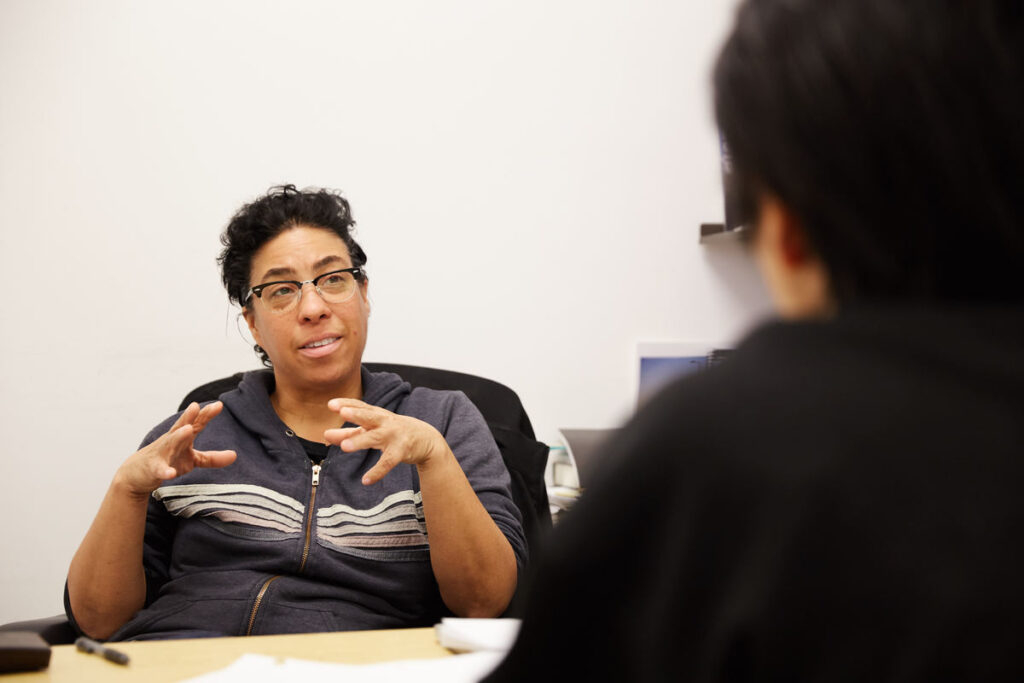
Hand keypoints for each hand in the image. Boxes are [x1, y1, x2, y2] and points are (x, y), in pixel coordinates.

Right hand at [115, 401, 236, 498]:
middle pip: (180, 427)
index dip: (206, 414)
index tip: (219, 405)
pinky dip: (165, 471)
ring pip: (169, 443)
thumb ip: (212, 458)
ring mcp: (161, 454)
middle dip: (188, 417)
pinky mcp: (153, 469)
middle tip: (196, 406)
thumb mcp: (192, 460)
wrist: (136, 473)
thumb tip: (235, 455)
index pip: (196, 423)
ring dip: (178, 436)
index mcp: (182, 437)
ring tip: (188, 430)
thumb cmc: (168, 460)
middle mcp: (171, 441)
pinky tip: (170, 474)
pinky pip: (160, 469)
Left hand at [324, 398, 448, 484]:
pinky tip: (366, 480)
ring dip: (360, 441)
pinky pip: (388, 462)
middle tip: (342, 413)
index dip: (346, 404)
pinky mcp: (401, 451)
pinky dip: (377, 472)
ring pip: (376, 437)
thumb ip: (349, 433)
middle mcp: (385, 422)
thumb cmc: (393, 432)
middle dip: (356, 414)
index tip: (330, 404)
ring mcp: (394, 436)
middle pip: (369, 417)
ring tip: (344, 447)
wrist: (426, 439)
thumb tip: (324, 436)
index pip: (361, 407)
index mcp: (377, 415)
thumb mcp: (372, 430)